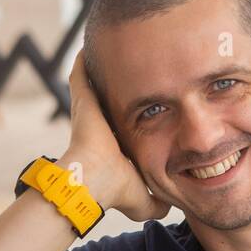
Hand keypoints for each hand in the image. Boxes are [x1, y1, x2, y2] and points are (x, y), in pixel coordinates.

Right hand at [60, 52, 169, 221]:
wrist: (92, 182)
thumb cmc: (115, 190)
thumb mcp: (142, 199)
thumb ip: (156, 202)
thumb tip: (170, 208)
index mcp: (111, 142)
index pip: (126, 122)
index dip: (137, 113)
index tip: (150, 103)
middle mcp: (99, 123)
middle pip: (111, 98)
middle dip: (123, 83)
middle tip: (135, 64)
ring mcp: (88, 110)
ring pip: (97, 82)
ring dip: (105, 67)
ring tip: (113, 47)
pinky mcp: (82, 99)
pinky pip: (81, 72)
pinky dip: (85, 58)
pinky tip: (92, 42)